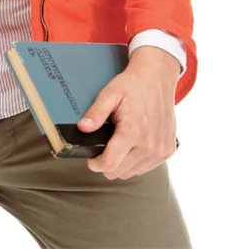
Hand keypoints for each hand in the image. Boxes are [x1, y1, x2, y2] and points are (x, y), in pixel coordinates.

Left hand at [77, 46, 180, 179]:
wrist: (157, 78)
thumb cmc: (133, 85)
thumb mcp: (109, 94)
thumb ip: (96, 113)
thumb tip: (82, 129)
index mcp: (134, 132)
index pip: (110, 164)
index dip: (95, 163)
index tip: (91, 158)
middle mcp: (150, 145)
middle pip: (119, 172)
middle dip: (107, 162)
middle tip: (104, 145)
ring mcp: (160, 150)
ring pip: (132, 172)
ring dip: (122, 163)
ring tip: (120, 142)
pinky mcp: (167, 151)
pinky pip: (145, 167)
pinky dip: (136, 161)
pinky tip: (133, 144)